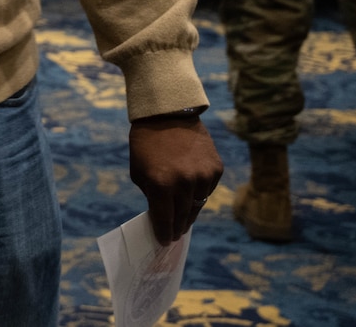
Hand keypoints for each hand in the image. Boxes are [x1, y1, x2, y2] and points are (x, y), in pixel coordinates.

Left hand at [130, 114, 222, 243]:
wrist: (168, 114)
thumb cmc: (147, 144)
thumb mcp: (139, 171)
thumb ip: (150, 195)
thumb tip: (162, 215)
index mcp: (161, 184)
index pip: (165, 219)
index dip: (164, 233)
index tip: (164, 242)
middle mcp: (185, 183)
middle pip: (184, 216)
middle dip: (177, 227)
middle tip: (175, 234)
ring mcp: (203, 176)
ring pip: (198, 205)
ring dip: (190, 213)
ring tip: (184, 219)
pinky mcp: (216, 169)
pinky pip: (208, 190)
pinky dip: (200, 194)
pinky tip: (192, 194)